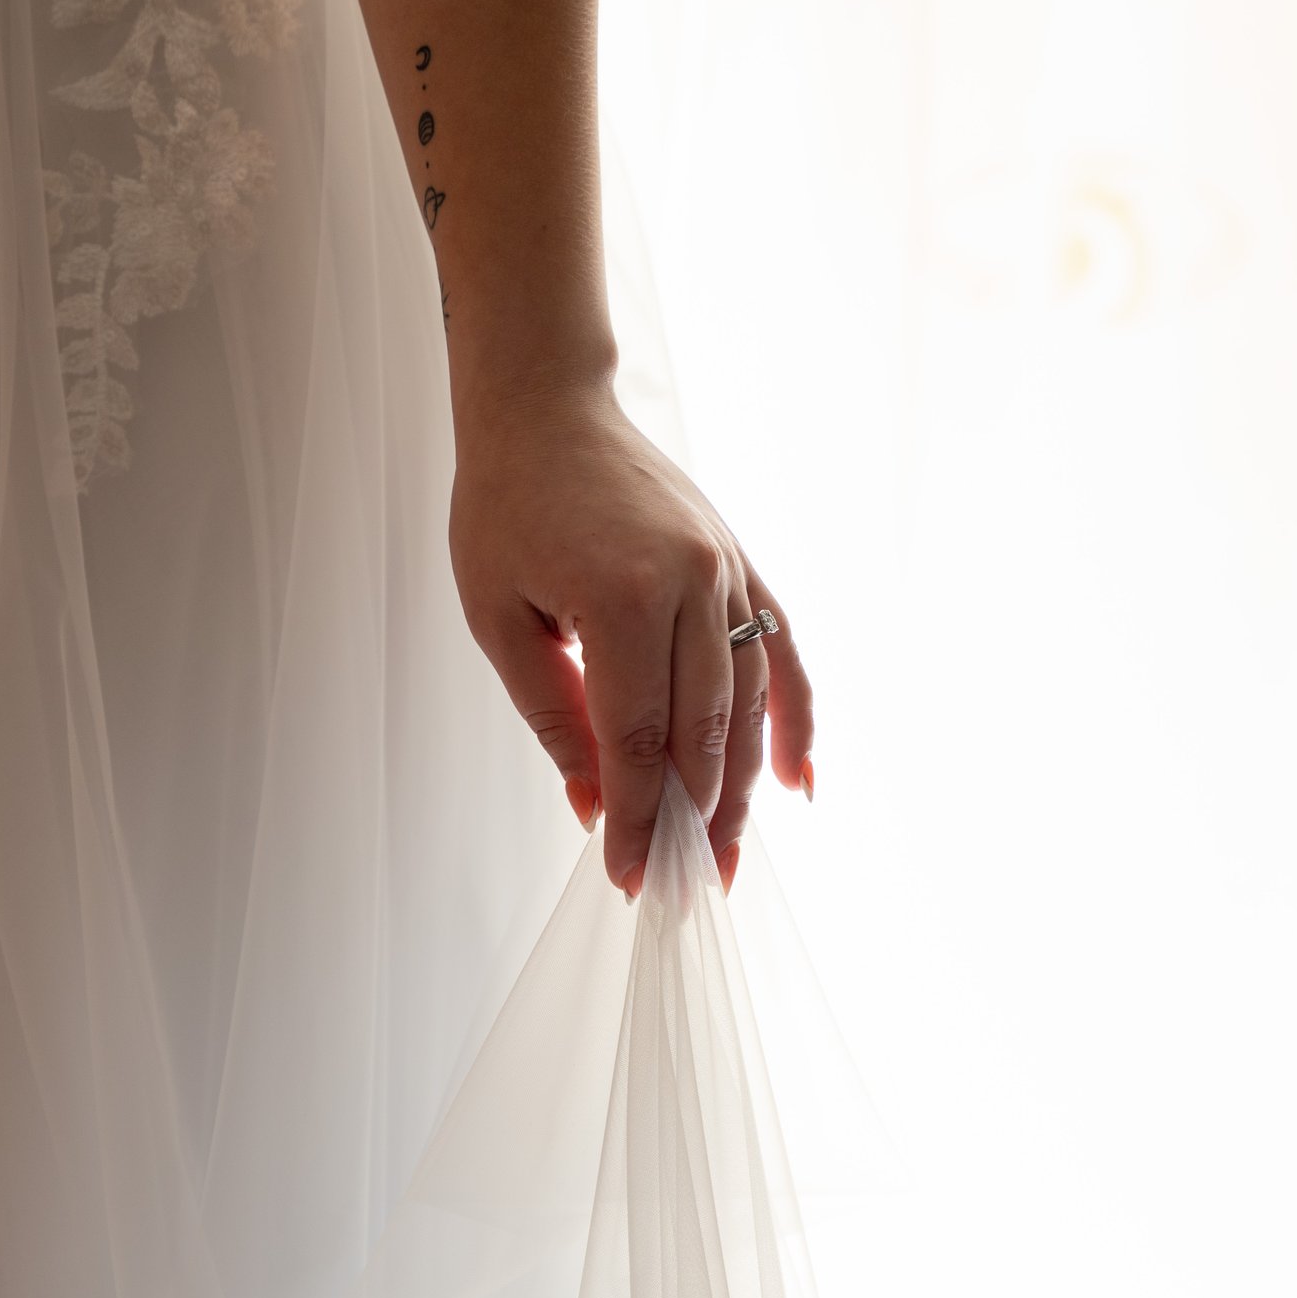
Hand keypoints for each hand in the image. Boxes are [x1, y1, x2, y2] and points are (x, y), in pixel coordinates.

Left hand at [450, 374, 813, 895]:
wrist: (547, 410)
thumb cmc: (506, 506)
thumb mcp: (499, 619)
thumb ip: (553, 716)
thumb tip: (593, 804)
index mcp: (622, 597)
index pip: (636, 741)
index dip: (634, 817)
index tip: (628, 875)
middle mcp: (691, 583)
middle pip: (703, 732)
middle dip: (692, 819)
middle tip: (684, 887)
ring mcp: (725, 570)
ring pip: (749, 702)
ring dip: (741, 786)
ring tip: (726, 852)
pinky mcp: (740, 562)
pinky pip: (782, 650)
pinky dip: (795, 718)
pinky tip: (797, 782)